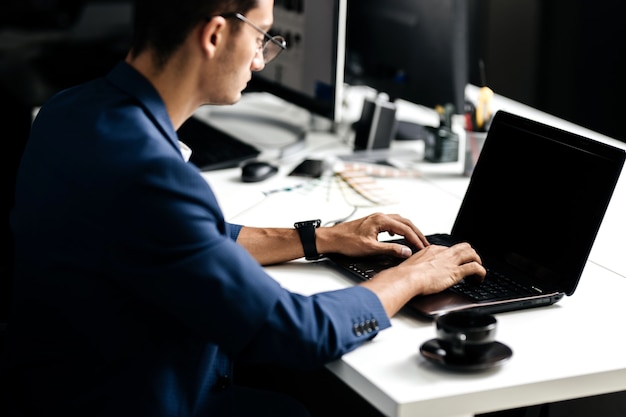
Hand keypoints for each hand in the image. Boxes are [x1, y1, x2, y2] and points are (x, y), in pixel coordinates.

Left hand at [316, 212, 428, 257]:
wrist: (332, 239)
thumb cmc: (346, 242)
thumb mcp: (370, 248)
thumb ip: (390, 249)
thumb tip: (406, 251)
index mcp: (381, 220)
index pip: (405, 229)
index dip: (416, 239)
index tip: (423, 248)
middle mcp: (380, 216)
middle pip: (405, 223)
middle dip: (417, 233)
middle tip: (425, 244)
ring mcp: (377, 218)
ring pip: (399, 222)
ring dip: (409, 230)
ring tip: (416, 240)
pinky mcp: (373, 223)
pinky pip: (392, 223)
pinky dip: (400, 229)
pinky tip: (399, 236)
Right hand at [360, 242, 485, 316]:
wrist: (406, 278)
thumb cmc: (404, 275)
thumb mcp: (409, 267)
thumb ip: (414, 267)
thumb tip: (410, 274)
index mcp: (431, 250)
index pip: (447, 249)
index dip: (453, 256)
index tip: (453, 263)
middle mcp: (442, 253)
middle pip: (463, 247)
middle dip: (469, 254)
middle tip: (470, 262)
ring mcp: (450, 262)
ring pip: (472, 253)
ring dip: (477, 261)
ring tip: (478, 270)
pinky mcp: (456, 272)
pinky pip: (475, 268)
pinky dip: (481, 272)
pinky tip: (479, 278)